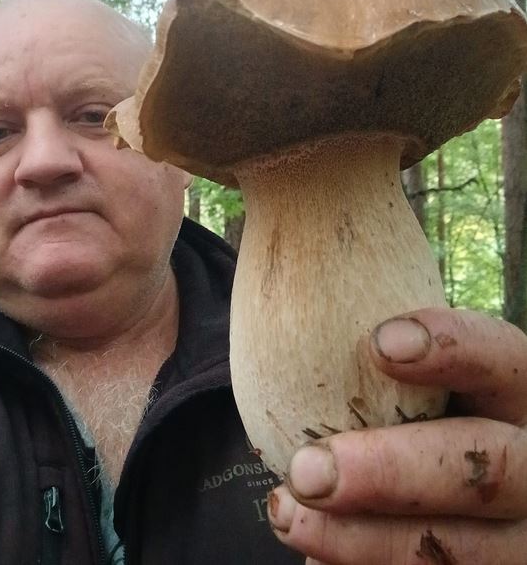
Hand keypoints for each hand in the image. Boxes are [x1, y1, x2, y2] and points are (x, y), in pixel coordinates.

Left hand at [267, 307, 526, 563]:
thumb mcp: (439, 376)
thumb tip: (303, 257)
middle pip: (486, 472)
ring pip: (455, 550)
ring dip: (361, 539)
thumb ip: (394, 347)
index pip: (507, 360)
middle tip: (308, 468)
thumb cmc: (437, 406)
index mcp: (525, 395)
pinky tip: (317, 553)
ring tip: (288, 513)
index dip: (454, 348)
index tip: (379, 339)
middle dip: (391, 473)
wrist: (480, 488)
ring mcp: (523, 537)